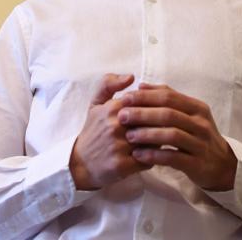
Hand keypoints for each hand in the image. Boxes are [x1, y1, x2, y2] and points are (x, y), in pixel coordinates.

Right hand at [69, 73, 150, 189]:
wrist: (79, 163)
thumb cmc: (93, 130)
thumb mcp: (96, 104)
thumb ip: (109, 84)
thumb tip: (131, 76)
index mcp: (112, 108)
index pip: (146, 103)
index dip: (154, 108)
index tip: (155, 114)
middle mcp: (115, 126)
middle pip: (152, 121)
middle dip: (160, 125)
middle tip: (162, 129)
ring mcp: (118, 146)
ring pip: (152, 141)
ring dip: (158, 142)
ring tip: (158, 143)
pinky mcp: (121, 165)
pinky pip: (148, 160)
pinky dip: (152, 159)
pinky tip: (150, 157)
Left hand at [119, 83, 237, 190]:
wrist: (221, 165)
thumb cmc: (198, 136)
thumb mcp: (189, 114)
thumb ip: (167, 98)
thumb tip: (141, 85)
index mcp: (197, 108)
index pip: (169, 96)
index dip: (145, 96)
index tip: (125, 98)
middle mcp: (201, 123)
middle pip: (169, 114)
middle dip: (142, 113)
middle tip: (122, 116)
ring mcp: (201, 144)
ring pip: (171, 135)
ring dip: (147, 134)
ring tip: (129, 136)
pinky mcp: (197, 164)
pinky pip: (173, 157)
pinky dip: (154, 155)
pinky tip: (139, 155)